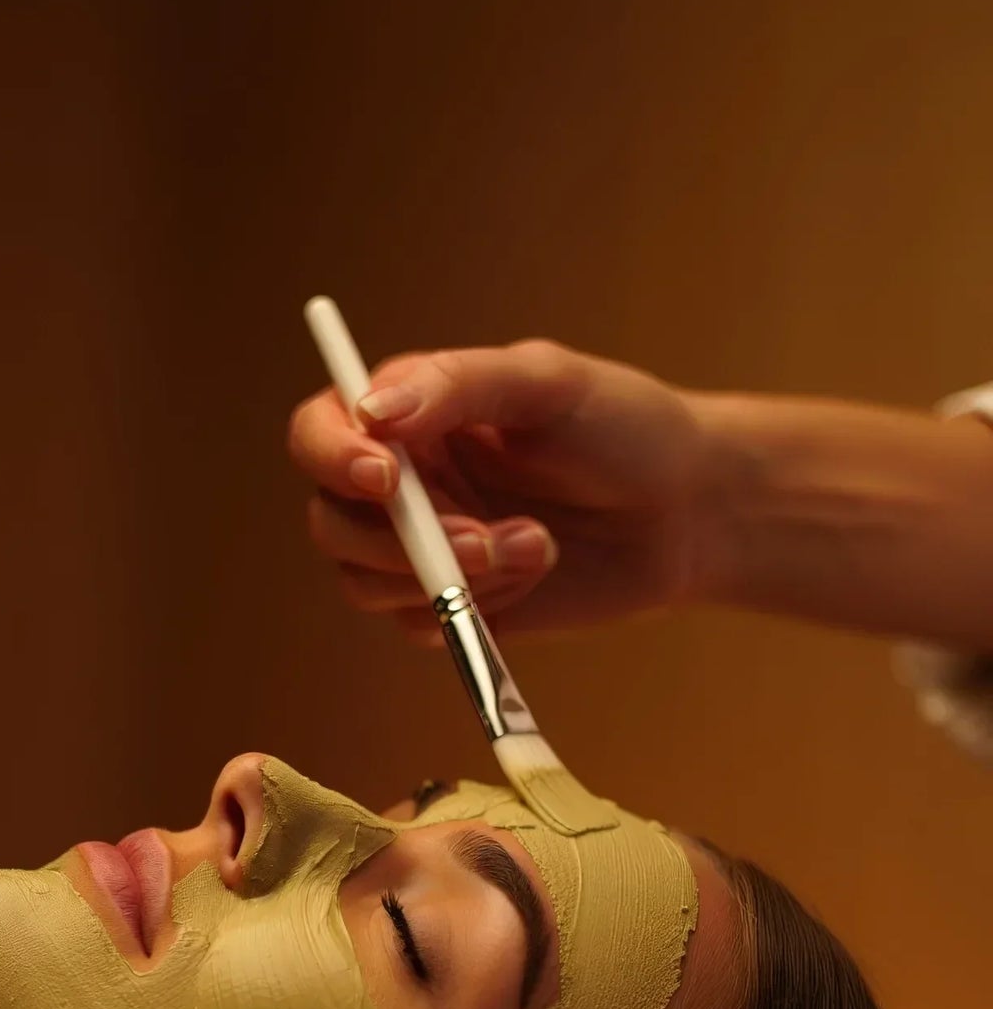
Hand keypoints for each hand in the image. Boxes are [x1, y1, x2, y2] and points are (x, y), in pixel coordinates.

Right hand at [288, 341, 712, 642]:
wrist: (689, 512)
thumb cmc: (625, 429)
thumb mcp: (549, 383)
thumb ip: (459, 385)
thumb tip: (372, 411)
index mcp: (408, 415)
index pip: (319, 432)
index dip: (334, 457)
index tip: (385, 476)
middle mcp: (399, 484)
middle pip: (330, 523)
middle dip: (399, 541)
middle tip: (478, 537)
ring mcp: (421, 552)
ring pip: (365, 584)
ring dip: (447, 576)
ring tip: (533, 544)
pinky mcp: (451, 610)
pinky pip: (419, 625)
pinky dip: (475, 607)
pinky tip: (536, 568)